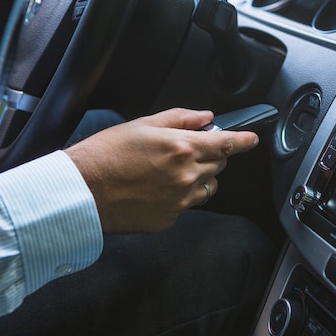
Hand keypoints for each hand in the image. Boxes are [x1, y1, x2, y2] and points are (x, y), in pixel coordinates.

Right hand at [64, 108, 258, 232]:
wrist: (84, 190)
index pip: (225, 143)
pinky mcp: (170, 218)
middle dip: (210, 156)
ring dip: (199, 178)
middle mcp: (187, 175)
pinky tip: (156, 190)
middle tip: (185, 151)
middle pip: (218, 165)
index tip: (251, 140)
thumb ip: (180, 119)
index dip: (243, 141)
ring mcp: (180, 200)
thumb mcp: (143, 125)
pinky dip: (179, 197)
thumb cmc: (106, 155)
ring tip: (170, 172)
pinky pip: (187, 205)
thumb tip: (205, 117)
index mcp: (182, 148)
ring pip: (208, 188)